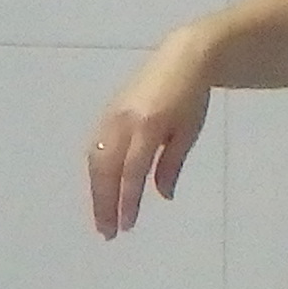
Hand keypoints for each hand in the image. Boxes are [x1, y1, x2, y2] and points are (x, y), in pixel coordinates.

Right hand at [85, 37, 211, 238]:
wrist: (181, 57)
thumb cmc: (192, 97)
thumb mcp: (189, 131)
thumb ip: (172, 163)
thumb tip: (162, 196)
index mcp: (148, 125)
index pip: (132, 171)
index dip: (127, 200)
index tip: (126, 226)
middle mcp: (124, 121)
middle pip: (105, 169)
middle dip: (104, 202)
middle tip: (107, 231)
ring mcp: (111, 116)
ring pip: (95, 160)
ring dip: (96, 191)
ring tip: (101, 217)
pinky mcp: (106, 113)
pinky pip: (95, 148)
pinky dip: (95, 173)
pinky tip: (100, 189)